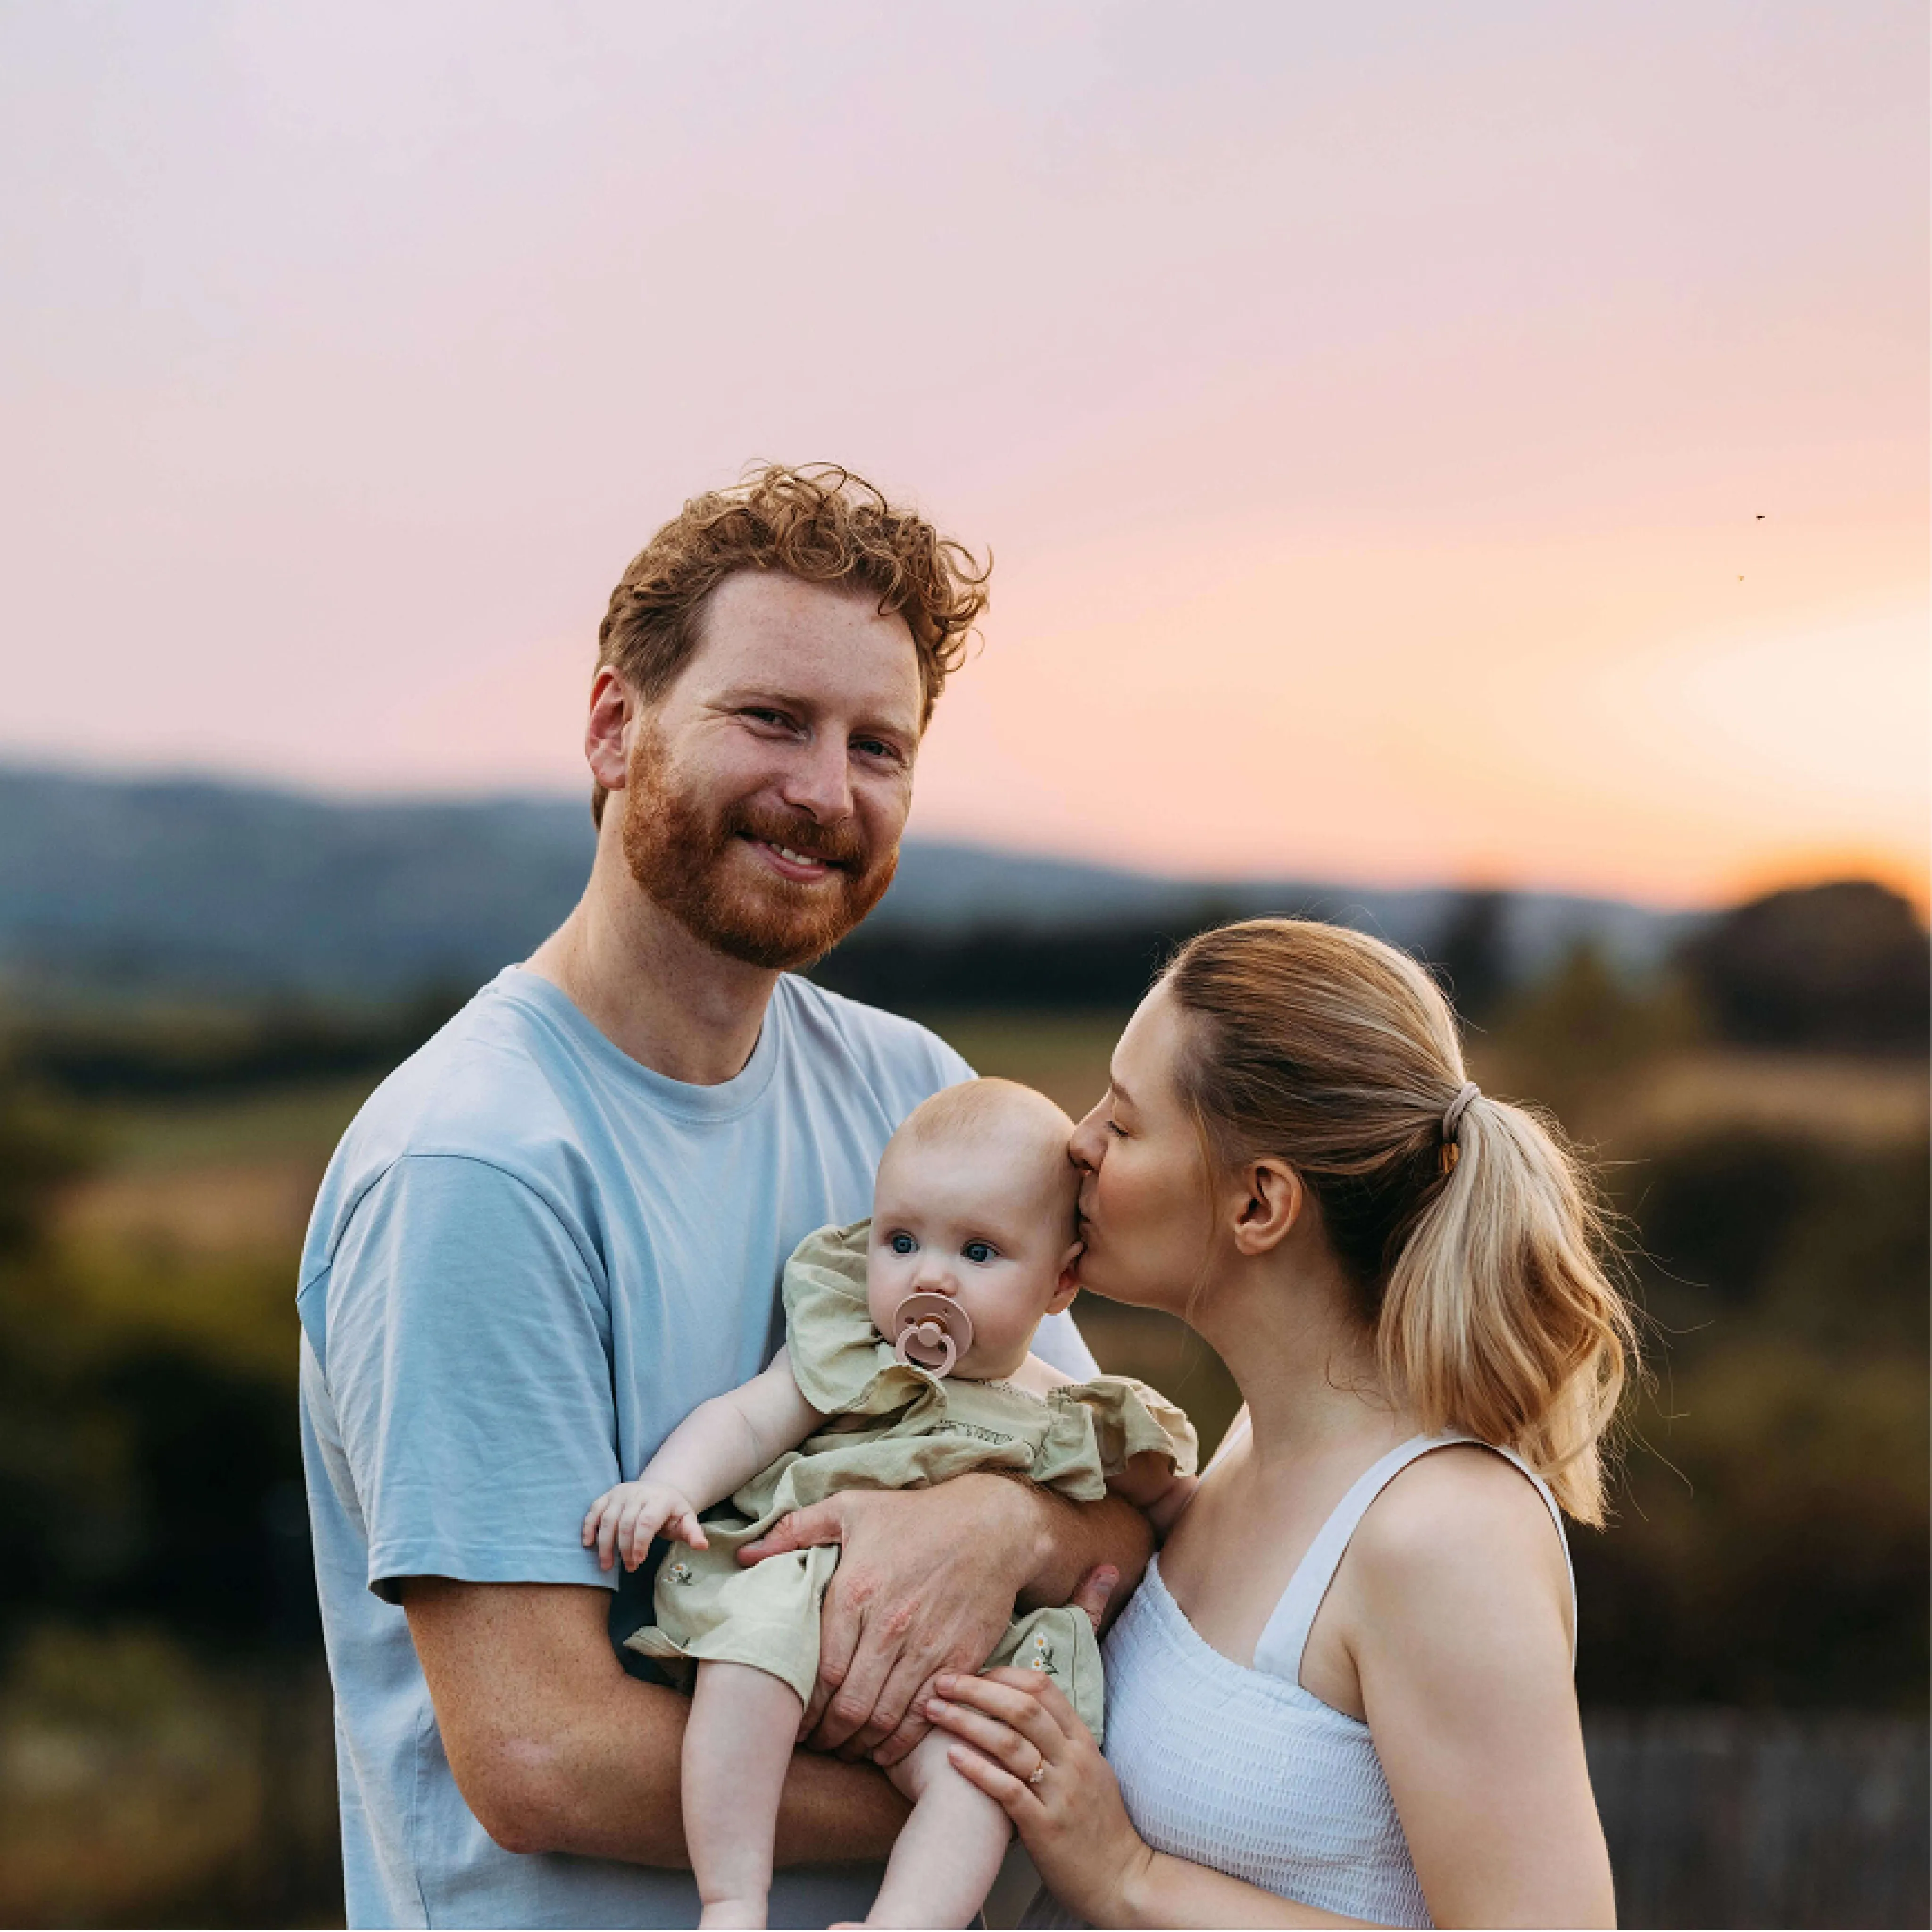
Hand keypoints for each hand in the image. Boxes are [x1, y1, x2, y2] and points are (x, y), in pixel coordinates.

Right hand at [580, 1479, 705, 1571]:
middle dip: (625, 1549)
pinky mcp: (608, 1496)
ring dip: (605, 1545)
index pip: (646, 1522)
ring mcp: (620, 1494)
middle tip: (628, 1567)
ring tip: (607, 1565)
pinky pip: (594, 1510)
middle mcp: (638, 1493)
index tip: (639, 1562)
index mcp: (659, 1499)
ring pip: (608, 1520)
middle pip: (625, 1524)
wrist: (659, 1489)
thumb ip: (692, 1533)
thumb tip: (703, 1546)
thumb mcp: (685, 1520)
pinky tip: (588, 1544)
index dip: (640, 1543)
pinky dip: (588, 1527)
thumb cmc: (671, 1511)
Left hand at [737, 1475, 1053, 1766]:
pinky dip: (901, 1743)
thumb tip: (744, 1553)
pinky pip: (924, 1717)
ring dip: (859, 1745)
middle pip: (850, 1706)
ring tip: (844, 1750)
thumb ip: (795, 1531)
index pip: (820, 1672)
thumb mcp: (851, 1508)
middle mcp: (890, 1626)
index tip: (789, 1722)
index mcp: (856, 1591)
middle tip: (815, 1746)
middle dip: (827, 1736)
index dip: (801, 1708)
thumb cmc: (915, 1516)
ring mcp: (928, 1647)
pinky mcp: (960, 1661)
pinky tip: (884, 1749)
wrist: (992, 1524)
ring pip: (884, 1719)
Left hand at [925, 1667, 1151, 1926]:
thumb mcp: (1091, 1770)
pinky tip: (951, 1757)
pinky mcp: (1045, 1827)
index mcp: (1082, 1742)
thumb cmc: (1098, 1824)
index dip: (1004, 1675)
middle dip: (977, 1689)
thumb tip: (1024, 1711)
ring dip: (966, 1722)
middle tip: (943, 1682)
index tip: (974, 1673)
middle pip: (1022, 1708)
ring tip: (935, 1711)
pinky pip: (1007, 1790)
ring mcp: (1060, 1793)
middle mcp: (1073, 1761)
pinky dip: (977, 1770)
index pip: (1043, 1689)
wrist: (1122, 1879)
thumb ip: (1061, 1741)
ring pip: (1010, 1743)